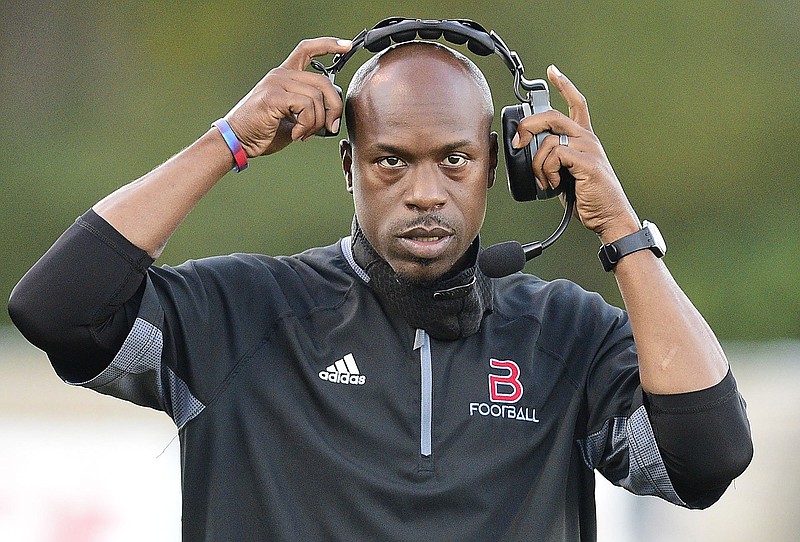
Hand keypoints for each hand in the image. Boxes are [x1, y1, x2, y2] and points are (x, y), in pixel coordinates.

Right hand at [224, 37, 351, 157]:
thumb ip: (310, 110)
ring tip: (304, 134)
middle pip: (323, 81)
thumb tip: (332, 117)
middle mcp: (280, 74)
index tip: (346, 46)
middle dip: (334, 107)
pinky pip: (306, 106)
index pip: (307, 50)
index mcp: (284, 76)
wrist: (238, 141)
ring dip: (317, 123)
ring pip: (317, 98)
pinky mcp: (273, 95)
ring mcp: (276, 83)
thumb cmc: (263, 132)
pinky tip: (296, 134)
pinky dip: (307, 125)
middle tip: (330, 127)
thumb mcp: (292, 118)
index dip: (328, 45)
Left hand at [512, 65, 639, 241]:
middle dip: (528, 126)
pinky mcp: (587, 162)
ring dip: (537, 164)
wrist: (609, 216)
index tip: (552, 71)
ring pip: (548, 140)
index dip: (564, 85)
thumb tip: (529, 153)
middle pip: (552, 116)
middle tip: (519, 142)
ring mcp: (588, 149)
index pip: (576, 103)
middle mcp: (587, 139)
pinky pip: (555, 155)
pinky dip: (546, 172)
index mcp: (584, 139)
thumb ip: (552, 158)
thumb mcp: (565, 173)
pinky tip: (553, 184)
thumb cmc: (588, 197)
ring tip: (544, 181)